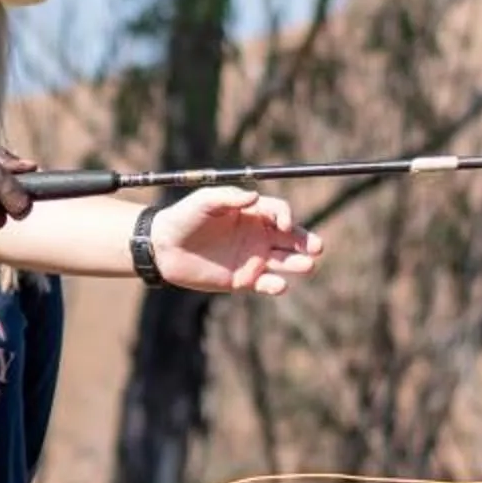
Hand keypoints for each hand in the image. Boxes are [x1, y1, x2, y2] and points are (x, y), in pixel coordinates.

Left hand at [149, 187, 322, 295]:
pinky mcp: (244, 280)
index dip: (285, 216)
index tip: (283, 223)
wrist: (163, 248)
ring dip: (298, 263)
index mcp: (252, 213)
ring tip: (308, 265)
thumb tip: (255, 197)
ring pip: (284, 261)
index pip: (279, 212)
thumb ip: (229, 198)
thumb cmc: (184, 218)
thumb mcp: (204, 201)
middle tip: (318, 247)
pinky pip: (266, 283)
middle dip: (306, 241)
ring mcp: (253, 258)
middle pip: (290, 237)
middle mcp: (258, 235)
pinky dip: (275, 285)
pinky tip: (279, 285)